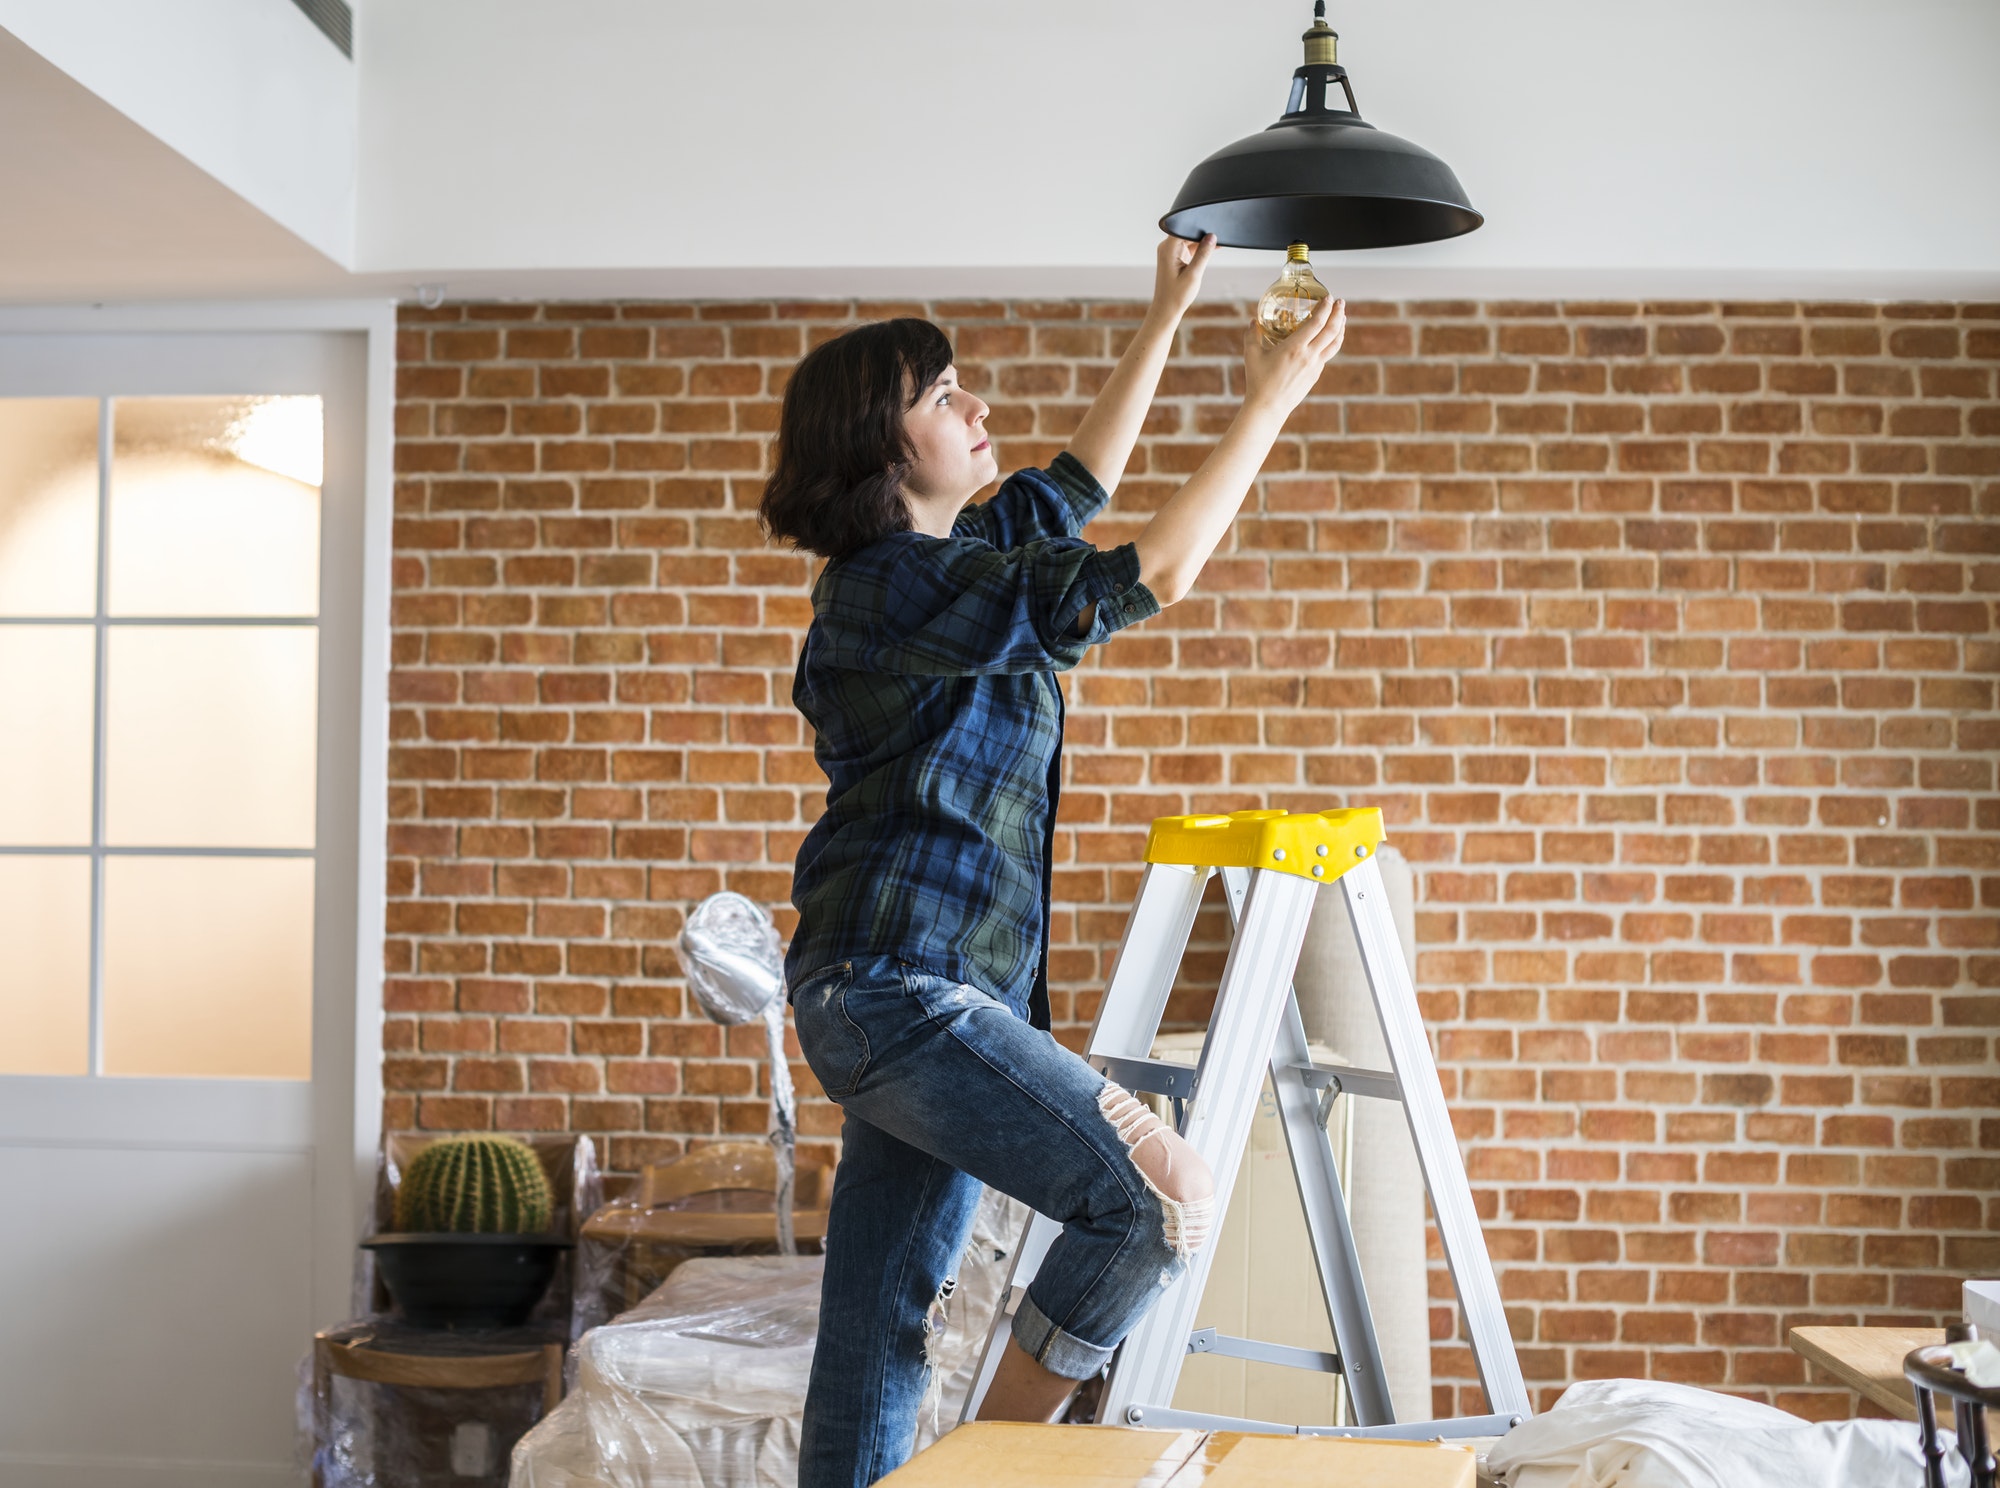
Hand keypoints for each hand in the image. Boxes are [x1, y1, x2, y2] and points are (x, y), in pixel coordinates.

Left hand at [1150, 233, 1215, 322]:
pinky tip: (1213, 248)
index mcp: (1168, 248)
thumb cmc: (1176, 295)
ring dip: (1203, 241)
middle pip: (1187, 231)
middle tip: (1218, 236)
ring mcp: (1171, 252)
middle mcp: (1167, 247)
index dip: (1198, 224)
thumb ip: (1203, 254)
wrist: (1167, 309)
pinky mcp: (1176, 257)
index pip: (1184, 226)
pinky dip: (1200, 249)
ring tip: (1218, 243)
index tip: (1212, 226)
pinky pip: (1190, 247)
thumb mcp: (1193, 274)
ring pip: (1190, 239)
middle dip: (1202, 232)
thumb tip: (1212, 236)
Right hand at [1243, 295, 1346, 416]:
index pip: (1317, 323)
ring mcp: (1315, 366)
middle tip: (1340, 302)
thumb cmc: (1258, 381)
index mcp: (1294, 347)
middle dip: (1338, 313)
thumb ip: (1251, 335)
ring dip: (1340, 328)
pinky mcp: (1315, 375)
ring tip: (1342, 317)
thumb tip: (1253, 321)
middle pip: (1331, 330)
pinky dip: (1333, 342)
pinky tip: (1330, 338)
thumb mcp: (1251, 355)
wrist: (1269, 407)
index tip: (1329, 298)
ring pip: (1334, 343)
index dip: (1325, 308)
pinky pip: (1328, 354)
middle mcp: (1309, 355)